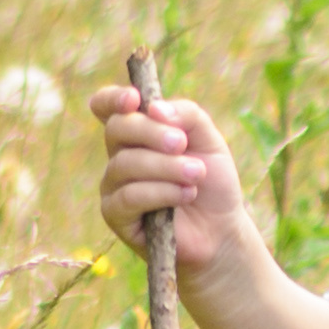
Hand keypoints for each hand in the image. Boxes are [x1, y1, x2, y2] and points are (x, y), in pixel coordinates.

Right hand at [91, 85, 258, 288]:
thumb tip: (154, 108)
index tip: (135, 99)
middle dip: (152, 132)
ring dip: (166, 167)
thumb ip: (186, 114)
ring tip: (196, 175)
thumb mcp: (209, 140)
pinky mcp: (115, 215)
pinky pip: (129, 196)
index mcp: (138, 132)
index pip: (107, 107)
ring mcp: (114, 185)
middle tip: (181, 143)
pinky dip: (161, 192)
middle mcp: (120, 154)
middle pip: (117, 128)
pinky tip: (185, 195)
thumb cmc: (212, 182)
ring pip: (125, 163)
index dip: (113, 98)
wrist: (221, 230)